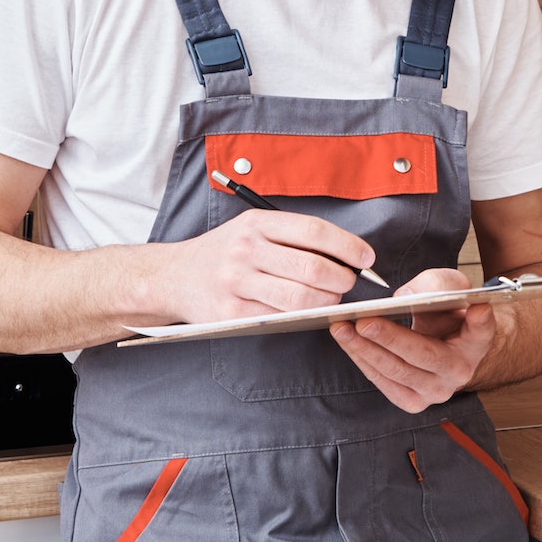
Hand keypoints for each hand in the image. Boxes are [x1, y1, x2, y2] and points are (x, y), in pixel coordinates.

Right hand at [154, 209, 376, 322]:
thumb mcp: (253, 230)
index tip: (366, 257)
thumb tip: (346, 255)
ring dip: (327, 301)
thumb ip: (293, 238)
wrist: (175, 276)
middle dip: (342, 279)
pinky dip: (302, 318)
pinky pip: (279, 318)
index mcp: (257, 223)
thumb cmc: (225, 252)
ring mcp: (237, 282)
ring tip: (331, 299)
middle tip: (348, 283)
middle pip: (312, 267)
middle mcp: (246, 249)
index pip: (314, 231)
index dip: (348, 246)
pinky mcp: (231, 312)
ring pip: (300, 297)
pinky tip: (307, 313)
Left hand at [330, 268, 494, 412]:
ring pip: (396, 372)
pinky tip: (347, 343)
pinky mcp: (413, 401)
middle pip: (422, 356)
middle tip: (362, 321)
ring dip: (365, 350)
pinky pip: (384, 382)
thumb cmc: (447, 312)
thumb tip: (408, 298)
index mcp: (477, 341)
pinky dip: (363, 361)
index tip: (478, 309)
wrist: (446, 345)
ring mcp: (436, 392)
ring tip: (341, 329)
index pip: (480, 330)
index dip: (479, 321)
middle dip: (388, 338)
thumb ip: (437, 285)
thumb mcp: (449, 288)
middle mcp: (460, 372)